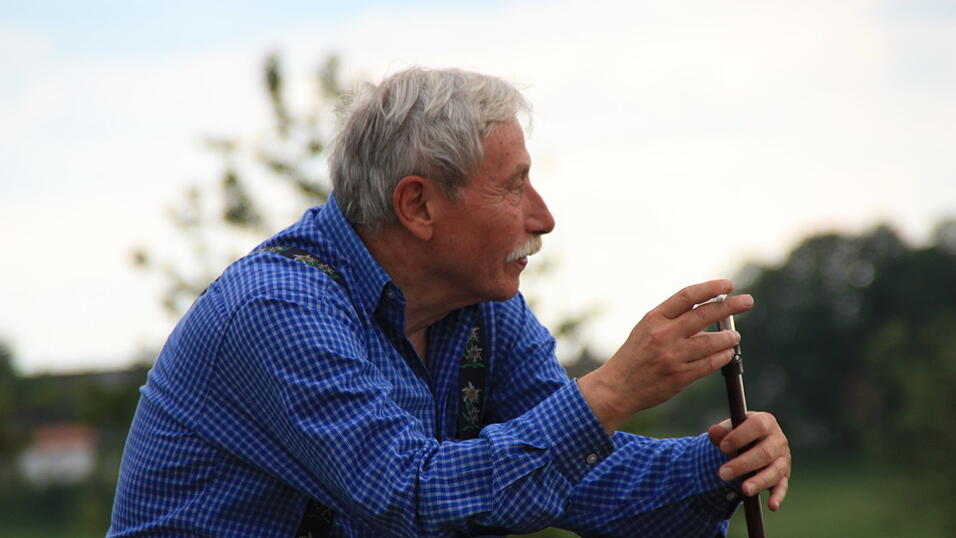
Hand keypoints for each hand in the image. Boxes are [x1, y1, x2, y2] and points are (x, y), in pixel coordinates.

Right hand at [579, 279, 753, 431]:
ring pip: (712, 341)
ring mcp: (672, 356)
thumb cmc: (634, 356)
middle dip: (731, 306)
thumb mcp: (646, 330)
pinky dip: (723, 356)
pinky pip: (710, 363)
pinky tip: (728, 353)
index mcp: (654, 319)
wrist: (618, 387)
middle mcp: (664, 335)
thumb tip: (707, 311)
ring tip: (734, 336)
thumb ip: (672, 320)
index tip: (728, 285)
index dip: (710, 288)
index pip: (687, 296)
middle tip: (747, 301)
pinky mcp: (680, 377)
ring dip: (729, 337)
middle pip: (704, 315)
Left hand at [708, 412, 790, 510]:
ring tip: (744, 490)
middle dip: (743, 464)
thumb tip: (714, 433)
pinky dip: (778, 496)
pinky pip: (782, 487)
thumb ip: (721, 431)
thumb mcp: (730, 429)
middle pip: (765, 452)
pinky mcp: (784, 476)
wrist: (752, 443)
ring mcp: (783, 459)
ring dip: (759, 482)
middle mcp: (778, 440)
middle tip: (722, 474)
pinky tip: (772, 506)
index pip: (757, 426)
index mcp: (765, 422)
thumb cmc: (739, 434)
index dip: (740, 436)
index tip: (722, 447)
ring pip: (774, 471)